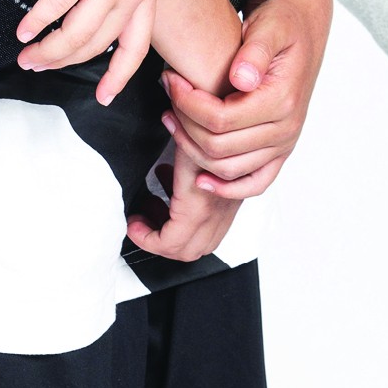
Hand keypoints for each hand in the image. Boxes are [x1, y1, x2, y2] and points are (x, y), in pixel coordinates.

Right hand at [17, 0, 155, 103]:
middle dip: (64, 62)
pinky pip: (57, 7)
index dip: (119, 75)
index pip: (135, 47)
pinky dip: (38, 22)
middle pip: (96, 46)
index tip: (105, 95)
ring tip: (27, 53)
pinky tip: (25, 28)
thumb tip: (94, 1)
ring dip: (48, 50)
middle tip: (38, 67)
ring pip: (76, 34)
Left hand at [126, 143, 239, 261]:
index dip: (146, 239)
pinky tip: (174, 193)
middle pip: (185, 251)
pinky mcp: (229, 204)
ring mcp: (225, 212)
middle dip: (158, 242)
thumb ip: (169, 151)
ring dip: (174, 232)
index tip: (134, 225)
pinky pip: (209, 227)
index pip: (170, 243)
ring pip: (199, 242)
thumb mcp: (188, 144)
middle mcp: (215, 215)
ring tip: (155, 207)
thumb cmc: (222, 138)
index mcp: (198, 208)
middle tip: (142, 223)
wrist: (253, 136)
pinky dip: (188, 220)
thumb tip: (154, 138)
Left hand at [162, 0, 329, 198]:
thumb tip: (241, 78)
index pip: (220, 119)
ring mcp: (284, 145)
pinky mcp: (279, 152)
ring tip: (172, 119)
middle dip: (184, 122)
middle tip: (168, 93)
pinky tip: (200, 179)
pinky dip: (226, 188)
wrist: (302, 32)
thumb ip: (255, 51)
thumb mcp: (270, 26)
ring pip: (227, 168)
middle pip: (218, 147)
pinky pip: (254, 184)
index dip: (187, 103)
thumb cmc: (282, 26)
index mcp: (282, 100)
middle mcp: (287, 129)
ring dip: (192, 149)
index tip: (170, 80)